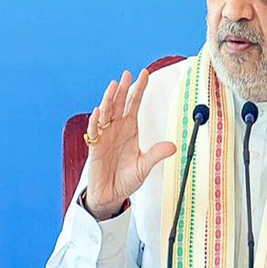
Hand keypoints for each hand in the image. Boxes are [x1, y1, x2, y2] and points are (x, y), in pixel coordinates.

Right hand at [81, 69, 176, 219]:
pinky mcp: (95, 146)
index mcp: (130, 129)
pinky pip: (94, 130)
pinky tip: (100, 111)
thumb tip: (172, 146)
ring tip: (114, 85)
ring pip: (106, 112)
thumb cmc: (127, 179)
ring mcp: (105, 135)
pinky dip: (95, 120)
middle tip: (127, 74)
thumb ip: (156, 155)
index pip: (134, 104)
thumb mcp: (144, 166)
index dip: (139, 89)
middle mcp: (117, 128)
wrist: (111, 194)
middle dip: (123, 88)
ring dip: (109, 99)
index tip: (144, 74)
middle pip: (119, 103)